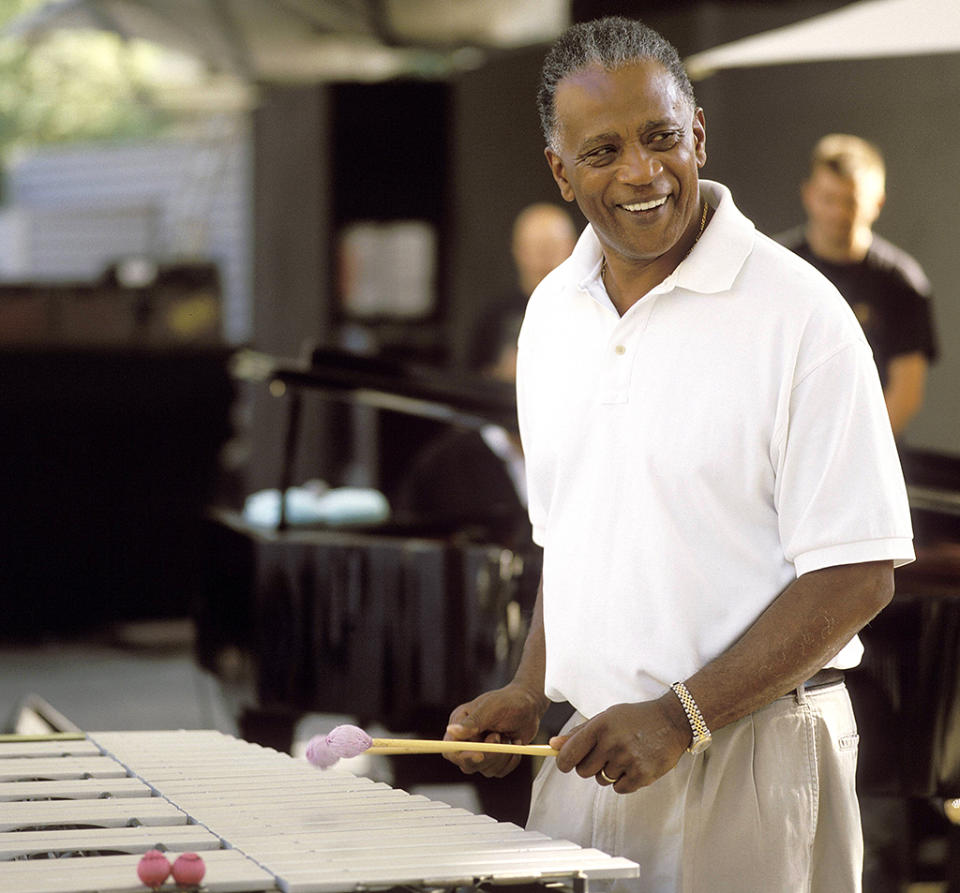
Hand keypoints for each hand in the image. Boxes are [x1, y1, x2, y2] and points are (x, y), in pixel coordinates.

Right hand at [444, 683, 547, 777]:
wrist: (529, 706)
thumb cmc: (508, 701)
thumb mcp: (490, 708)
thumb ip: (472, 722)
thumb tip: (451, 730)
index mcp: (460, 723)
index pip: (450, 749)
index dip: (462, 756)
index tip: (480, 755)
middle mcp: (467, 740)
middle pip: (468, 764)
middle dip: (488, 755)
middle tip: (500, 736)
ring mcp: (481, 751)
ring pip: (486, 769)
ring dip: (502, 755)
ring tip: (507, 735)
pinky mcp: (495, 760)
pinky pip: (499, 772)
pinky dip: (511, 760)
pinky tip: (515, 743)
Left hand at [549, 698, 687, 793]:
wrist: (672, 721)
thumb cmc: (635, 718)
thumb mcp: (606, 717)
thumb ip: (580, 732)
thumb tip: (553, 745)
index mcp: (600, 726)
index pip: (569, 753)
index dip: (562, 762)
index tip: (564, 764)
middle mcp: (612, 742)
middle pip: (583, 771)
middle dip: (589, 767)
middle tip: (603, 756)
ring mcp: (628, 759)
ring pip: (601, 780)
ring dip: (608, 773)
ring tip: (624, 756)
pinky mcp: (642, 774)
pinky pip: (619, 789)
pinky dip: (623, 782)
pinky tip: (633, 765)